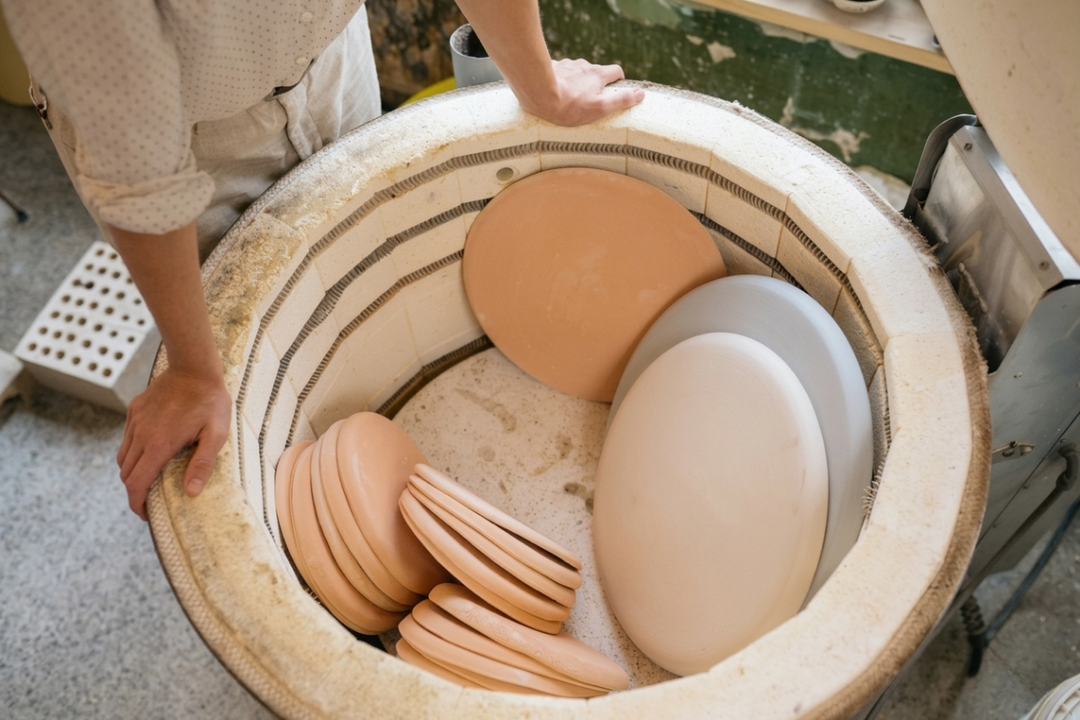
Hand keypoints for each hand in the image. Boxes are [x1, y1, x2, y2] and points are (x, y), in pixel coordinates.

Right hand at [116, 365, 230, 519]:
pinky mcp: (135, 411)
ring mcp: (135, 422)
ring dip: (132, 473)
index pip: (136, 484)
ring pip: (123, 457)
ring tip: (149, 480)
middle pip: (126, 474)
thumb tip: (190, 493)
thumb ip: (202, 464)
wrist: (194, 367)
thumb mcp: (216, 435)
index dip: (137, 504)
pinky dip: (133, 452)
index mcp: (159, 445)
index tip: (145, 515)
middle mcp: (141, 436)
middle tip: (150, 501)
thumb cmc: (210, 402)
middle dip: (134, 492)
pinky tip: (151, 452)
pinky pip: (128, 438)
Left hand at [525, 59, 644, 126]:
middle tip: (590, 99)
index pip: (616, 71)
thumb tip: (640, 94)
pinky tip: (554, 91)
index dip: (618, 80)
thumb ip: (621, 101)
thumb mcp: (599, 108)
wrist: (538, 93)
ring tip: (569, 97)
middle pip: (595, 71)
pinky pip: (560, 72)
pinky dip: (561, 79)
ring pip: (577, 71)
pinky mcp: (552, 67)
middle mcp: (584, 66)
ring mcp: (567, 65)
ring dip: (577, 81)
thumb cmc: (569, 106)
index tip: (615, 90)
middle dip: (596, 83)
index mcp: (598, 74)